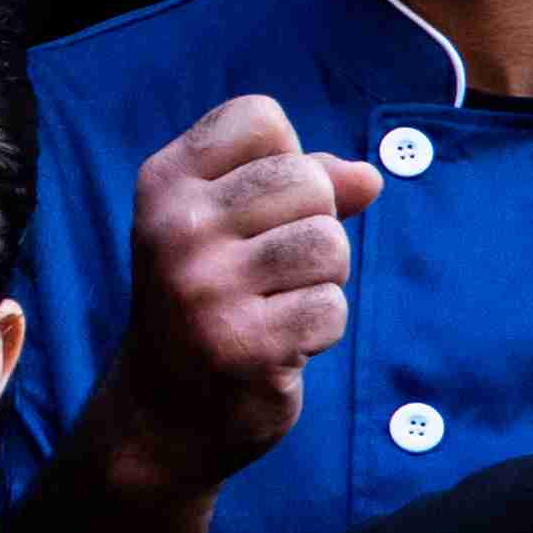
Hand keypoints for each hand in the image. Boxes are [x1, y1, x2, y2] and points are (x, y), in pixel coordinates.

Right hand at [109, 94, 380, 472]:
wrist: (163, 414)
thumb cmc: (209, 300)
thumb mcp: (231, 226)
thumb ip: (302, 184)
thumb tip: (370, 179)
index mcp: (164, 182)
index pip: (261, 118)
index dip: (284, 159)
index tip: (252, 211)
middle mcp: (176, 228)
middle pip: (308, 179)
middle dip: (313, 224)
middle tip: (268, 271)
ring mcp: (205, 287)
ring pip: (329, 243)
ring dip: (322, 280)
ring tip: (276, 304)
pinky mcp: (244, 344)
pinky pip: (331, 308)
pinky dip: (319, 328)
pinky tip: (278, 343)